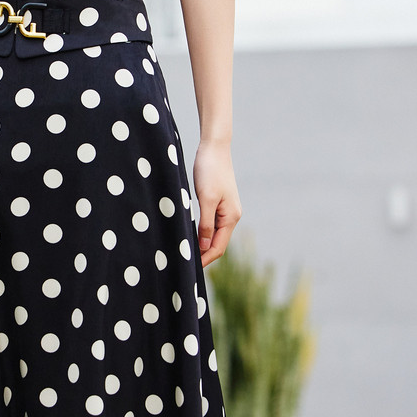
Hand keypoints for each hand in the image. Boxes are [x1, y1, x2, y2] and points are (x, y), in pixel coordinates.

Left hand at [192, 140, 241, 266]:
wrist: (214, 148)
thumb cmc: (210, 171)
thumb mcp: (206, 199)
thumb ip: (206, 224)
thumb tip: (204, 246)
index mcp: (231, 217)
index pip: (218, 247)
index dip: (204, 260)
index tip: (189, 269)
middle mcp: (231, 217)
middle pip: (217, 244)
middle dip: (203, 256)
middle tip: (185, 267)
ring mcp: (226, 211)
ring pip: (213, 236)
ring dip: (202, 246)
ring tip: (186, 256)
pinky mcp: (218, 205)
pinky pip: (210, 226)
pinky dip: (201, 234)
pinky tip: (190, 238)